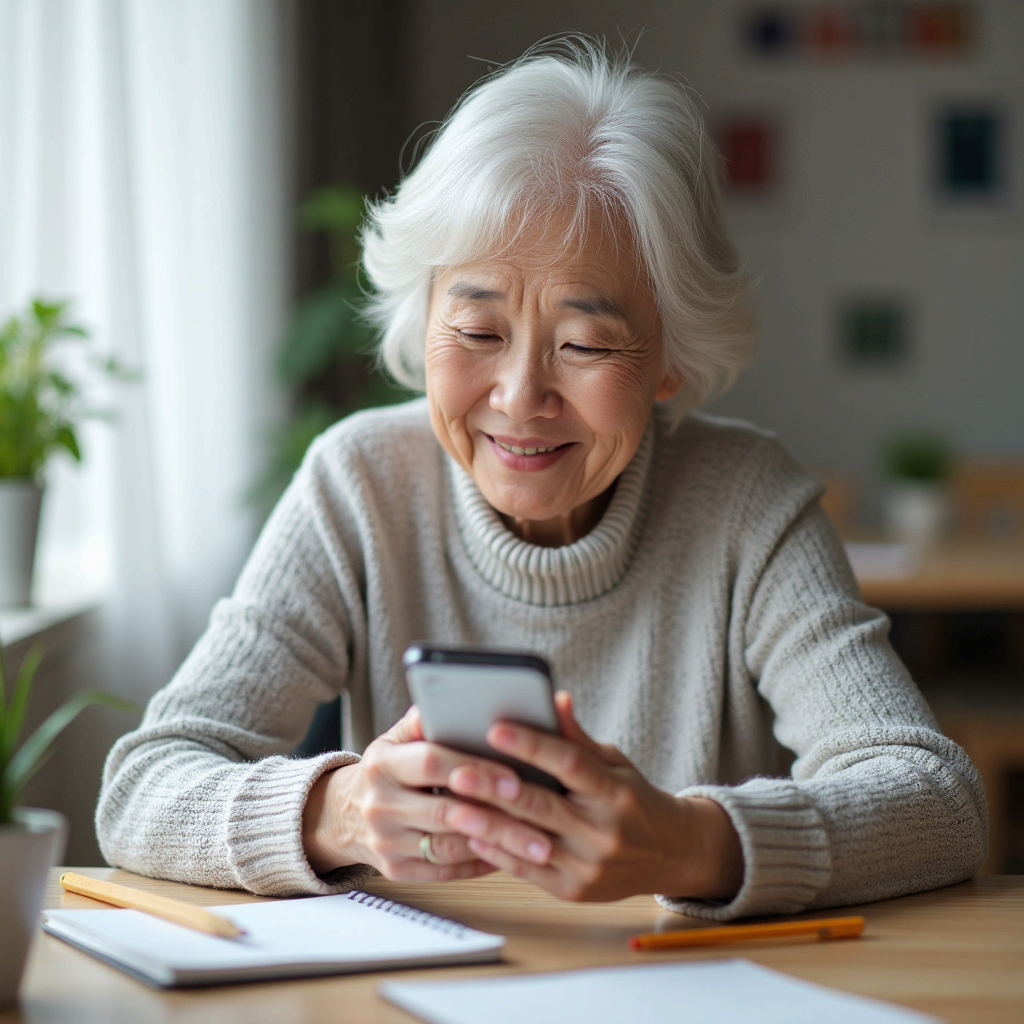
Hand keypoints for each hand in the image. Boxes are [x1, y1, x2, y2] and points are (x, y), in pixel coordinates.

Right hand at [301, 706, 556, 881]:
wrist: (342, 814)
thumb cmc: (386, 769)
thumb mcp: (395, 739)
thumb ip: (423, 722)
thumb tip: (448, 701)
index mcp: (382, 763)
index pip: (431, 763)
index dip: (475, 769)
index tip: (515, 776)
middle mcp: (380, 804)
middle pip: (446, 812)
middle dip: (497, 814)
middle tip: (540, 815)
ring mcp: (386, 842)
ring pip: (449, 846)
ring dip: (495, 843)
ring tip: (537, 840)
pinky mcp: (396, 870)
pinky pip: (445, 871)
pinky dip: (478, 863)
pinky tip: (509, 855)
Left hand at [442, 692, 743, 901]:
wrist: (671, 854)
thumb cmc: (634, 800)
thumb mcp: (615, 763)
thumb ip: (578, 739)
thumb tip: (554, 699)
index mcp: (615, 792)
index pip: (569, 763)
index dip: (532, 744)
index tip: (496, 727)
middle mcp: (603, 831)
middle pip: (541, 805)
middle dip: (495, 787)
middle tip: (458, 770)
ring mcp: (589, 866)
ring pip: (528, 842)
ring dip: (487, 824)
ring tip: (453, 806)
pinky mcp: (574, 891)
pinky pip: (527, 870)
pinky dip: (497, 851)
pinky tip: (471, 833)